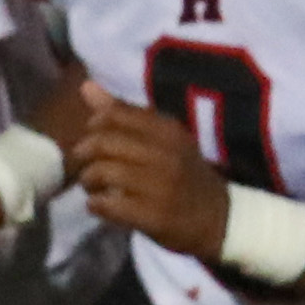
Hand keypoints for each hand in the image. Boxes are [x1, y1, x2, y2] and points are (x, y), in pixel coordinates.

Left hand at [69, 80, 229, 259]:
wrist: (220, 217)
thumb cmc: (184, 174)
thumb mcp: (163, 139)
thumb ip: (124, 114)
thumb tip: (87, 86)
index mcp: (167, 129)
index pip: (114, 114)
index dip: (94, 126)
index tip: (95, 139)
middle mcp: (165, 153)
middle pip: (102, 143)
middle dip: (84, 155)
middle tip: (87, 166)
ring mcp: (161, 186)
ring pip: (102, 172)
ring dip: (88, 181)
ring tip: (93, 188)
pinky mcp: (154, 216)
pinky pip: (108, 205)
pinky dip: (96, 205)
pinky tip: (100, 206)